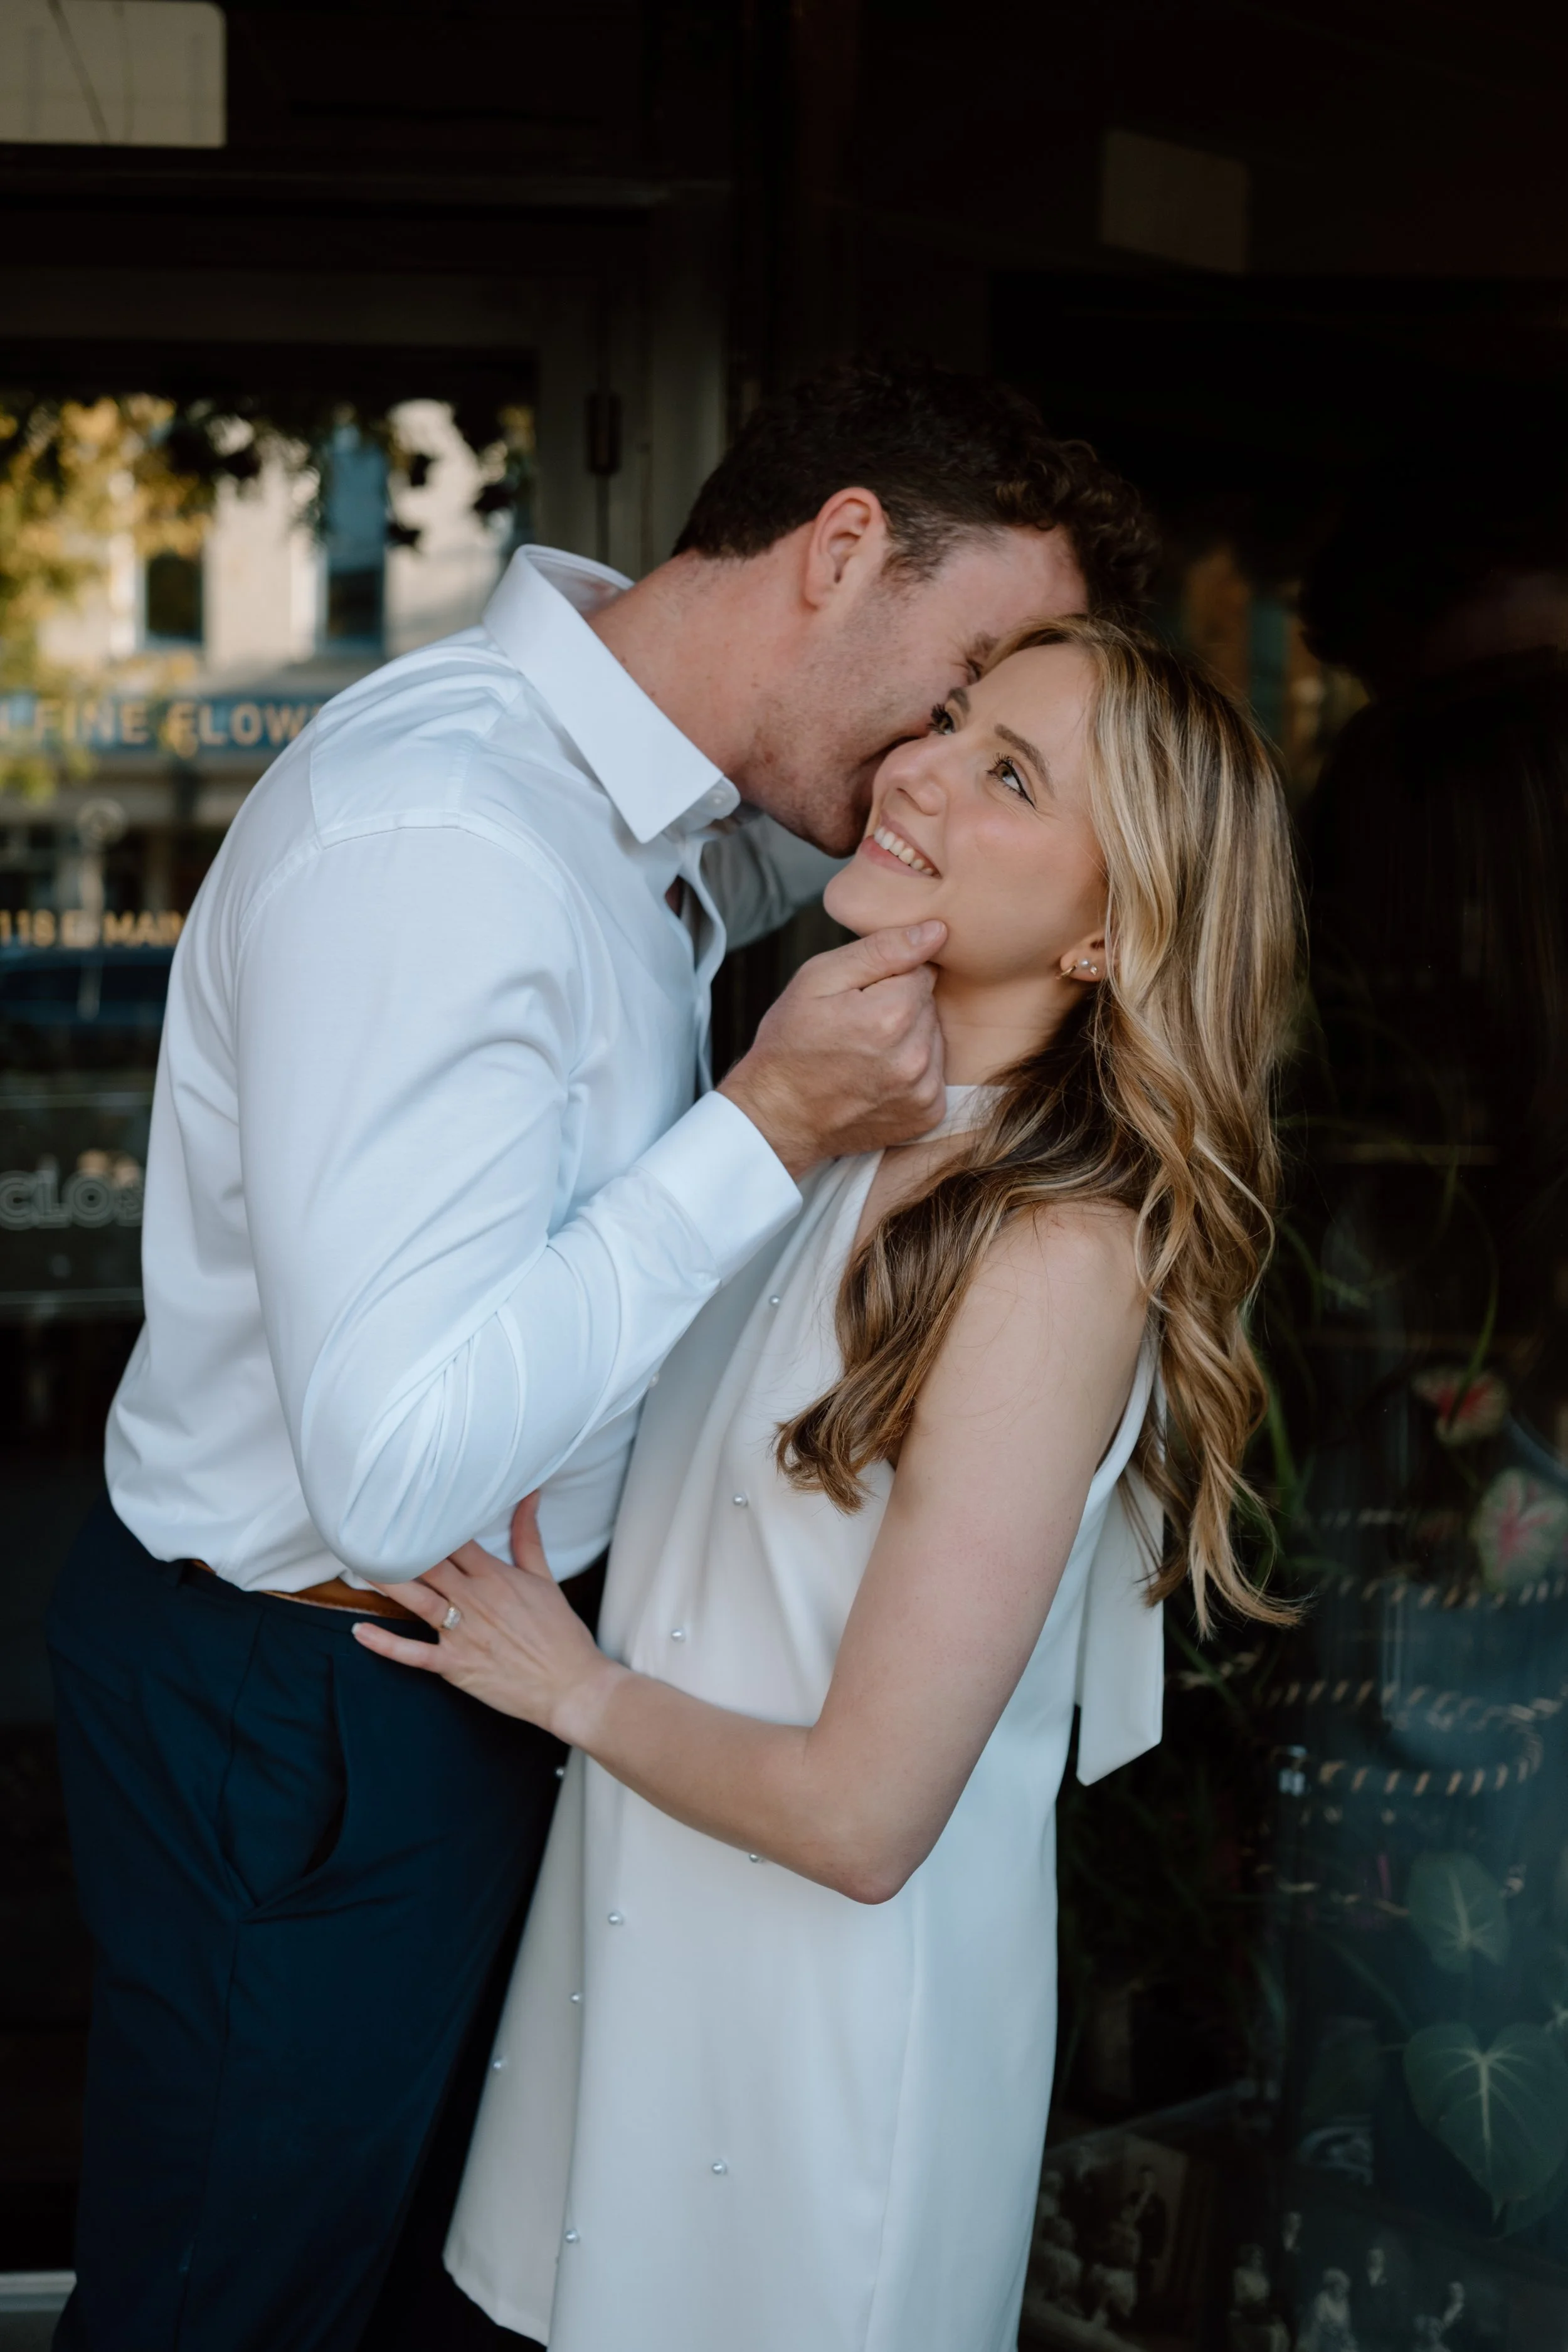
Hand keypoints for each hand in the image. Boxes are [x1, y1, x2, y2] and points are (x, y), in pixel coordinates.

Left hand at [352, 1495, 621, 1743]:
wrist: (571, 1685)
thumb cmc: (560, 1633)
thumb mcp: (545, 1579)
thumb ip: (529, 1537)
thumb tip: (529, 1495)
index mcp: (495, 1576)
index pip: (455, 1541)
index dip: (430, 1522)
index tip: (407, 1505)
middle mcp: (474, 1599)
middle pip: (430, 1565)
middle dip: (400, 1547)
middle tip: (369, 1528)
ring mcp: (462, 1633)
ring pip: (417, 1600)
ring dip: (387, 1582)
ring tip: (358, 1564)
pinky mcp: (455, 1665)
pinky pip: (413, 1654)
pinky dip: (385, 1644)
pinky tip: (360, 1631)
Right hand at [718, 921, 946, 1175]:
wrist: (777, 1116)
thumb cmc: (791, 1043)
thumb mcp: (818, 979)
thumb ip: (881, 949)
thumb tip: (936, 931)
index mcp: (891, 1015)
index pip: (922, 971)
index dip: (889, 979)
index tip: (859, 998)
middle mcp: (915, 1055)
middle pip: (929, 1005)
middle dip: (900, 1008)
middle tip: (857, 1027)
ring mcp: (923, 1090)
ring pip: (934, 1038)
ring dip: (909, 1040)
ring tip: (865, 1053)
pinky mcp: (927, 1114)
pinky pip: (935, 1074)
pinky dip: (913, 1072)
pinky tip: (878, 1076)